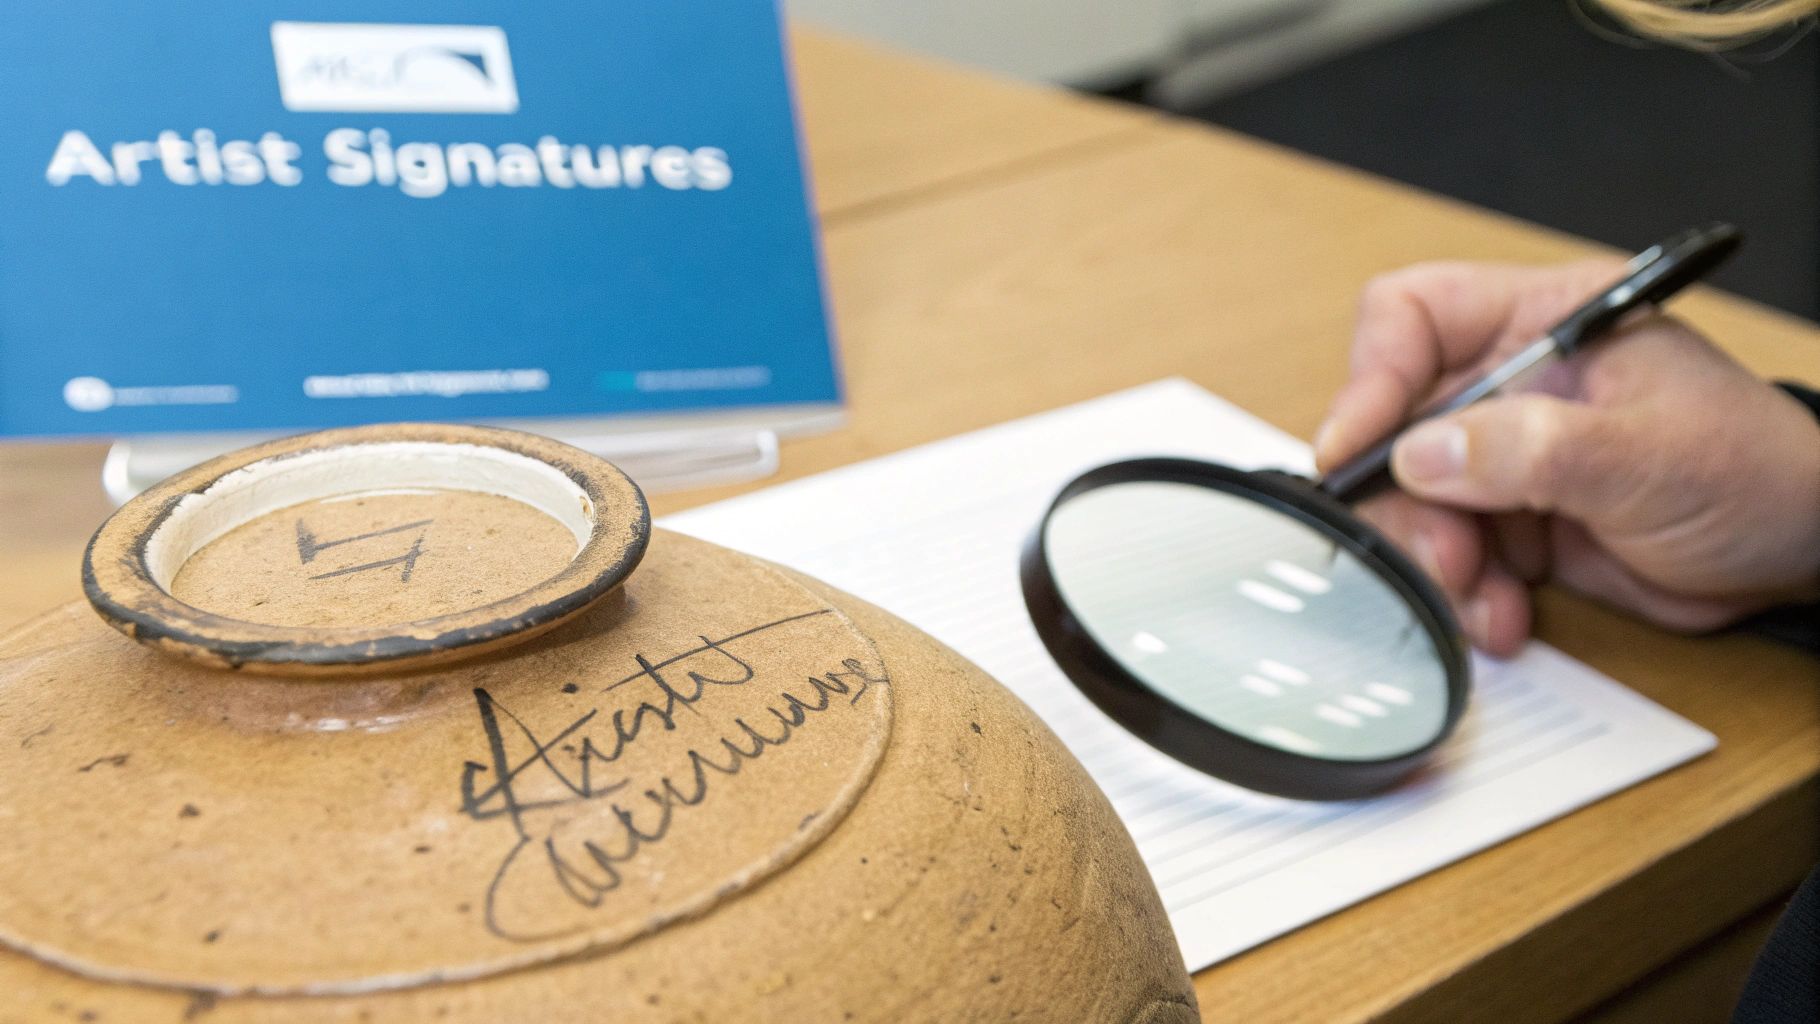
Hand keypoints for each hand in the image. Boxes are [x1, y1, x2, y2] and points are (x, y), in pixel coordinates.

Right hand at [1315, 259, 1819, 656]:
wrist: (1800, 555)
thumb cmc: (1756, 473)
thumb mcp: (1650, 455)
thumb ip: (1534, 450)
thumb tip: (1422, 452)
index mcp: (1542, 323)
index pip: (1413, 315)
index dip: (1371, 375)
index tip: (1357, 448)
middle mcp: (1509, 380)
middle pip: (1395, 420)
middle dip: (1404, 498)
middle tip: (1440, 554)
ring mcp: (1505, 453)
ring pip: (1410, 498)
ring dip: (1432, 558)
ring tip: (1479, 595)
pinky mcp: (1510, 519)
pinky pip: (1447, 553)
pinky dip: (1464, 593)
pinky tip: (1504, 615)